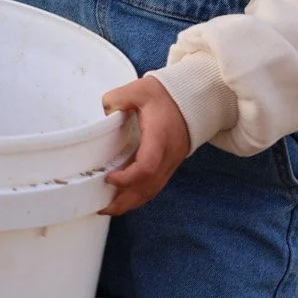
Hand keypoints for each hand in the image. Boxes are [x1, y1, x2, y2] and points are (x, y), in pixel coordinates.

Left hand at [100, 75, 190, 215]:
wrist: (194, 99)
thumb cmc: (165, 95)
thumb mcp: (139, 89)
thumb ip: (117, 98)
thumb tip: (103, 112)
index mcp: (159, 137)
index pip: (146, 166)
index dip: (127, 178)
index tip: (108, 177)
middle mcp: (167, 154)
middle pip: (148, 188)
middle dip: (124, 202)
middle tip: (103, 207)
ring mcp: (171, 162)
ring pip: (152, 191)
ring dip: (131, 203)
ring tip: (109, 208)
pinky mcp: (170, 165)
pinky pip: (156, 187)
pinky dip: (140, 196)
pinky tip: (125, 198)